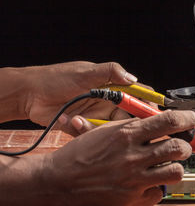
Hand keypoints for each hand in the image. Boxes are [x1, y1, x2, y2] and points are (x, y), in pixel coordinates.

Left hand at [23, 61, 144, 135]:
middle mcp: (108, 101)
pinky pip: (94, 133)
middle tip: (128, 128)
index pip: (137, 93)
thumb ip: (110, 72)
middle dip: (131, 122)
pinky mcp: (85, 126)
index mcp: (112, 86)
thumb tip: (133, 78)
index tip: (154, 112)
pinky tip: (69, 120)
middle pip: (130, 114)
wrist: (29, 94)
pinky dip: (84, 129)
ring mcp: (97, 115)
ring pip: (112, 128)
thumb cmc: (56, 78)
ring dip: (100, 127)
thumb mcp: (85, 72)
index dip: (148, 102)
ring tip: (79, 119)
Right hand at [42, 111, 194, 205]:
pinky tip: (148, 182)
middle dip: (185, 145)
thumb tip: (159, 123)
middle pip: (178, 148)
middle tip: (182, 145)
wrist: (57, 182)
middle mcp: (133, 156)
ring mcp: (134, 180)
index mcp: (127, 135)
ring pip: (175, 172)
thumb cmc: (79, 155)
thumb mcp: (105, 131)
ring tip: (167, 164)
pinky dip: (157, 187)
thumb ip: (133, 127)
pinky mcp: (131, 201)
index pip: (169, 121)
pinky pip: (158, 193)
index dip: (187, 118)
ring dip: (175, 167)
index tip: (192, 119)